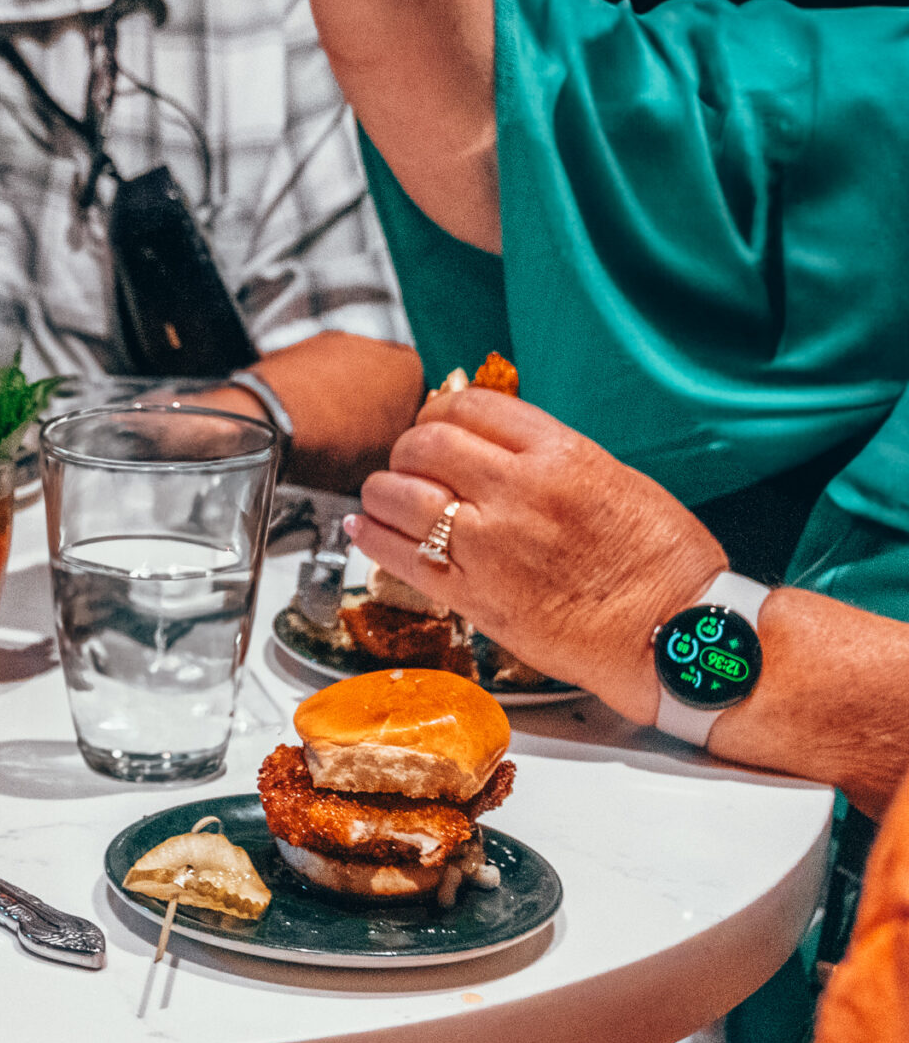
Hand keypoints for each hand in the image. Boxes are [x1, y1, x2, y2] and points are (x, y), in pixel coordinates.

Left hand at [351, 388, 726, 723]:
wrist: (677, 635)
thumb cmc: (664, 564)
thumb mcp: (617, 480)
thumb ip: (550, 460)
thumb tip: (499, 446)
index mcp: (561, 454)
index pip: (472, 407)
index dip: (440, 411)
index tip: (435, 424)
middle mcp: (519, 492)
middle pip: (426, 444)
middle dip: (408, 449)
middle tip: (409, 463)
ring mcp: (493, 545)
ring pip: (401, 495)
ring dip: (382, 491)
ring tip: (384, 497)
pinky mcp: (477, 597)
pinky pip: (403, 558)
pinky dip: (374, 538)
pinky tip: (365, 529)